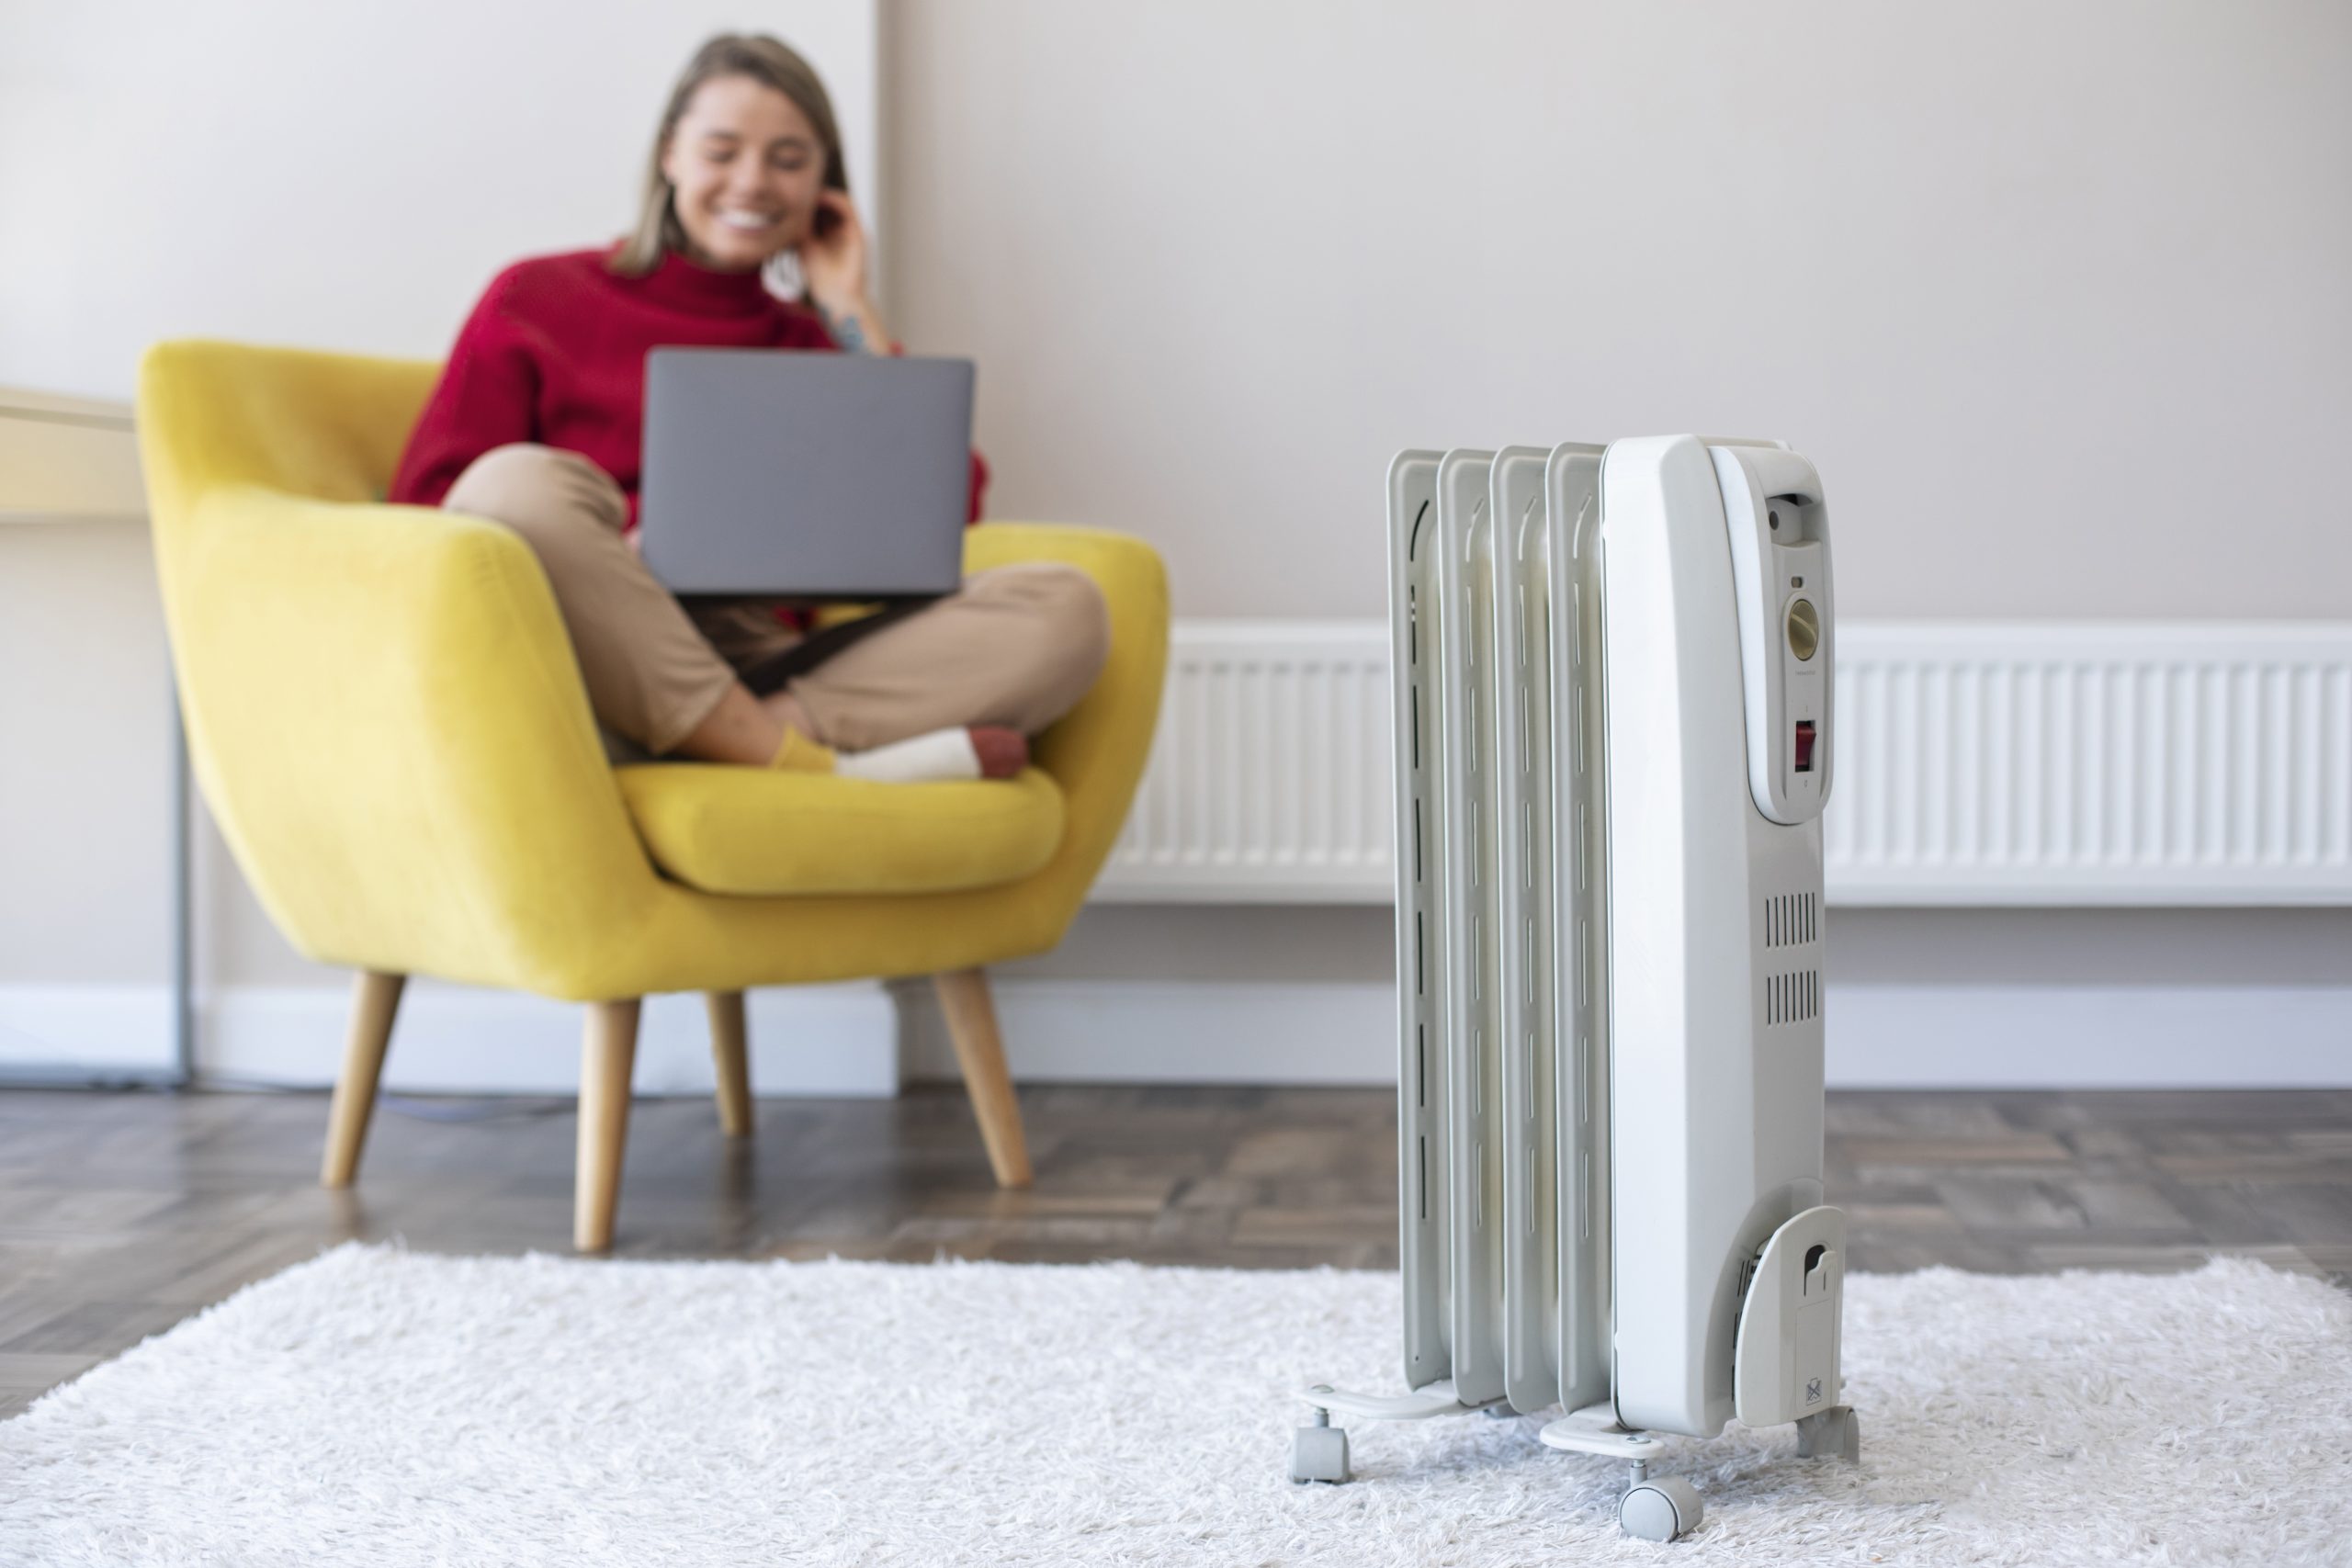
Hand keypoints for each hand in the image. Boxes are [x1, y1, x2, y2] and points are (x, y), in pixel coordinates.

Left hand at [797, 188, 868, 316]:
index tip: (793, 191)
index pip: (822, 208)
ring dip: (826, 193)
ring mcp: (852, 231)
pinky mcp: (859, 233)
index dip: (810, 198)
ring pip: (842, 201)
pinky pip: (849, 209)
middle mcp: (843, 230)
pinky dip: (835, 200)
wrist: (836, 296)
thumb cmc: (820, 277)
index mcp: (831, 233)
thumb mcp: (804, 245)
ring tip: (809, 190)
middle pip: (832, 202)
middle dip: (816, 193)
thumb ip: (800, 227)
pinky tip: (820, 197)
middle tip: (800, 186)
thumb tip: (789, 208)